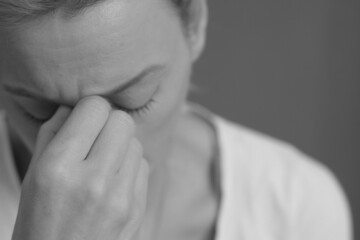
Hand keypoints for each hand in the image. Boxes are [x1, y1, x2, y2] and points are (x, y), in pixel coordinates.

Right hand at [12, 96, 148, 239]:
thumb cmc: (41, 222)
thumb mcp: (33, 175)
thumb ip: (53, 133)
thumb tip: (76, 105)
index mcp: (58, 167)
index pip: (95, 108)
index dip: (91, 109)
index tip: (86, 118)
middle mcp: (93, 181)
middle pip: (123, 121)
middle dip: (109, 124)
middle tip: (97, 138)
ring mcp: (120, 198)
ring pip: (136, 142)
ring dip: (121, 147)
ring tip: (104, 164)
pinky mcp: (138, 210)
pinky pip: (143, 166)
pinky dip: (131, 167)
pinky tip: (114, 181)